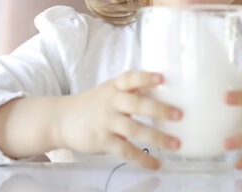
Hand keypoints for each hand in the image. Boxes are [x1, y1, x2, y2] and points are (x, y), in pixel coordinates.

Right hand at [59, 70, 182, 169]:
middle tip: (179, 115)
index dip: (146, 77)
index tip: (162, 78)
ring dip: (157, 137)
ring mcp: (106, 121)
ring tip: (176, 144)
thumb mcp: (110, 91)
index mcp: (115, 86)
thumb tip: (164, 93)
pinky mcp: (102, 140)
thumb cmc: (94, 104)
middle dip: (159, 110)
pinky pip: (125, 150)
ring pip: (135, 129)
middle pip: (137, 104)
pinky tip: (156, 163)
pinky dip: (142, 158)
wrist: (61, 119)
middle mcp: (111, 101)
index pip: (131, 78)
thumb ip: (132, 91)